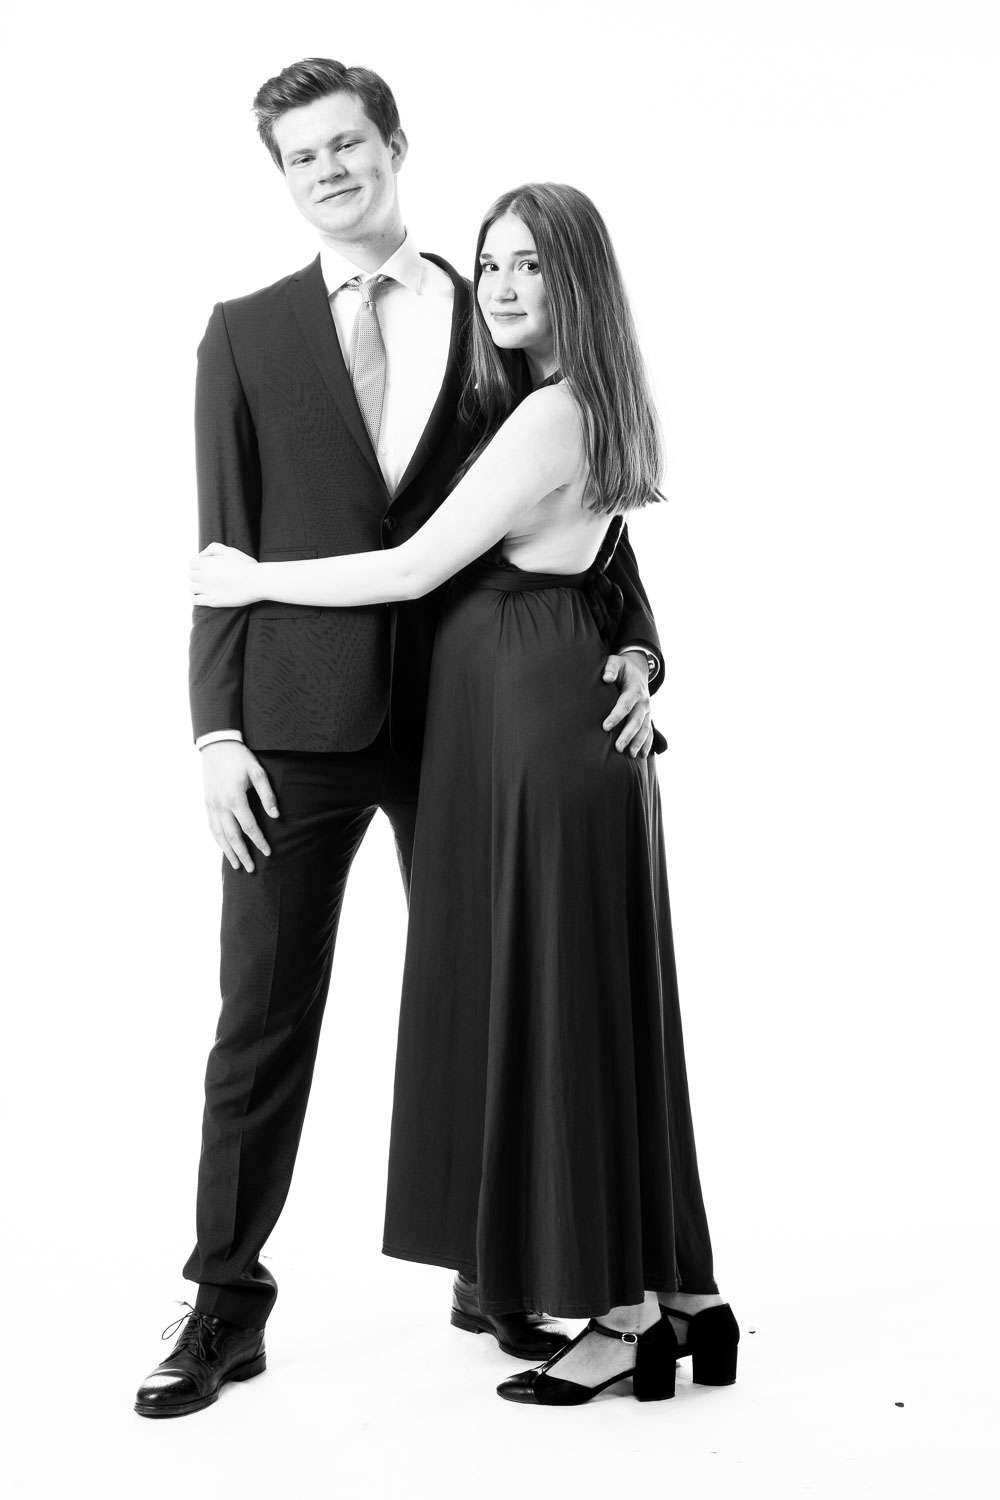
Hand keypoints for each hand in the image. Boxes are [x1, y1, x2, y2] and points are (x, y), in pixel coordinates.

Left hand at [189, 543, 260, 607]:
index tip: (208, 567)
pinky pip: (194, 600)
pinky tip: (203, 596)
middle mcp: (203, 576)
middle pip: (191, 575)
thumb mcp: (229, 550)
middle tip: (210, 577)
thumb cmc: (245, 565)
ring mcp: (206, 589)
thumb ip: (213, 548)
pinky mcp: (211, 601)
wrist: (256, 582)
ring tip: (208, 586)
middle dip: (198, 575)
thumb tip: (201, 555)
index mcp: (205, 563)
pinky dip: (196, 598)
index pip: (192, 563)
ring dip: (198, 586)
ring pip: (192, 587)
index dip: (200, 564)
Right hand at [201, 741, 278, 871]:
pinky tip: (223, 847)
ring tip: (236, 865)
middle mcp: (221, 805)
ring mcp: (211, 805)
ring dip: (228, 851)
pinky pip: (211, 826)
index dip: (259, 842)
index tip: (268, 853)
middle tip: (250, 869)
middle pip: (232, 837)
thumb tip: (276, 816)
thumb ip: (267, 795)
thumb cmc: (240, 758)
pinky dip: (217, 840)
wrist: (216, 745)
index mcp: (235, 799)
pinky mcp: (207, 802)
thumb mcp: (258, 772)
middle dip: (242, 854)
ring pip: (219, 835)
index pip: (249, 827)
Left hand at [602, 652, 654, 757]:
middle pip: (636, 721)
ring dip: (638, 742)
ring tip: (630, 754)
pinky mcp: (647, 716)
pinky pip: (649, 732)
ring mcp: (647, 710)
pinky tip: (642, 755)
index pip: (625, 704)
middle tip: (618, 747)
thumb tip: (606, 678)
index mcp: (635, 690)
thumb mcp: (616, 662)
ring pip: (644, 729)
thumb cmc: (623, 667)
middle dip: (628, 735)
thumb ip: (610, 668)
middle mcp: (644, 702)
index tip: (605, 727)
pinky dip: (647, 744)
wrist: (639, 669)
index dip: (616, 716)